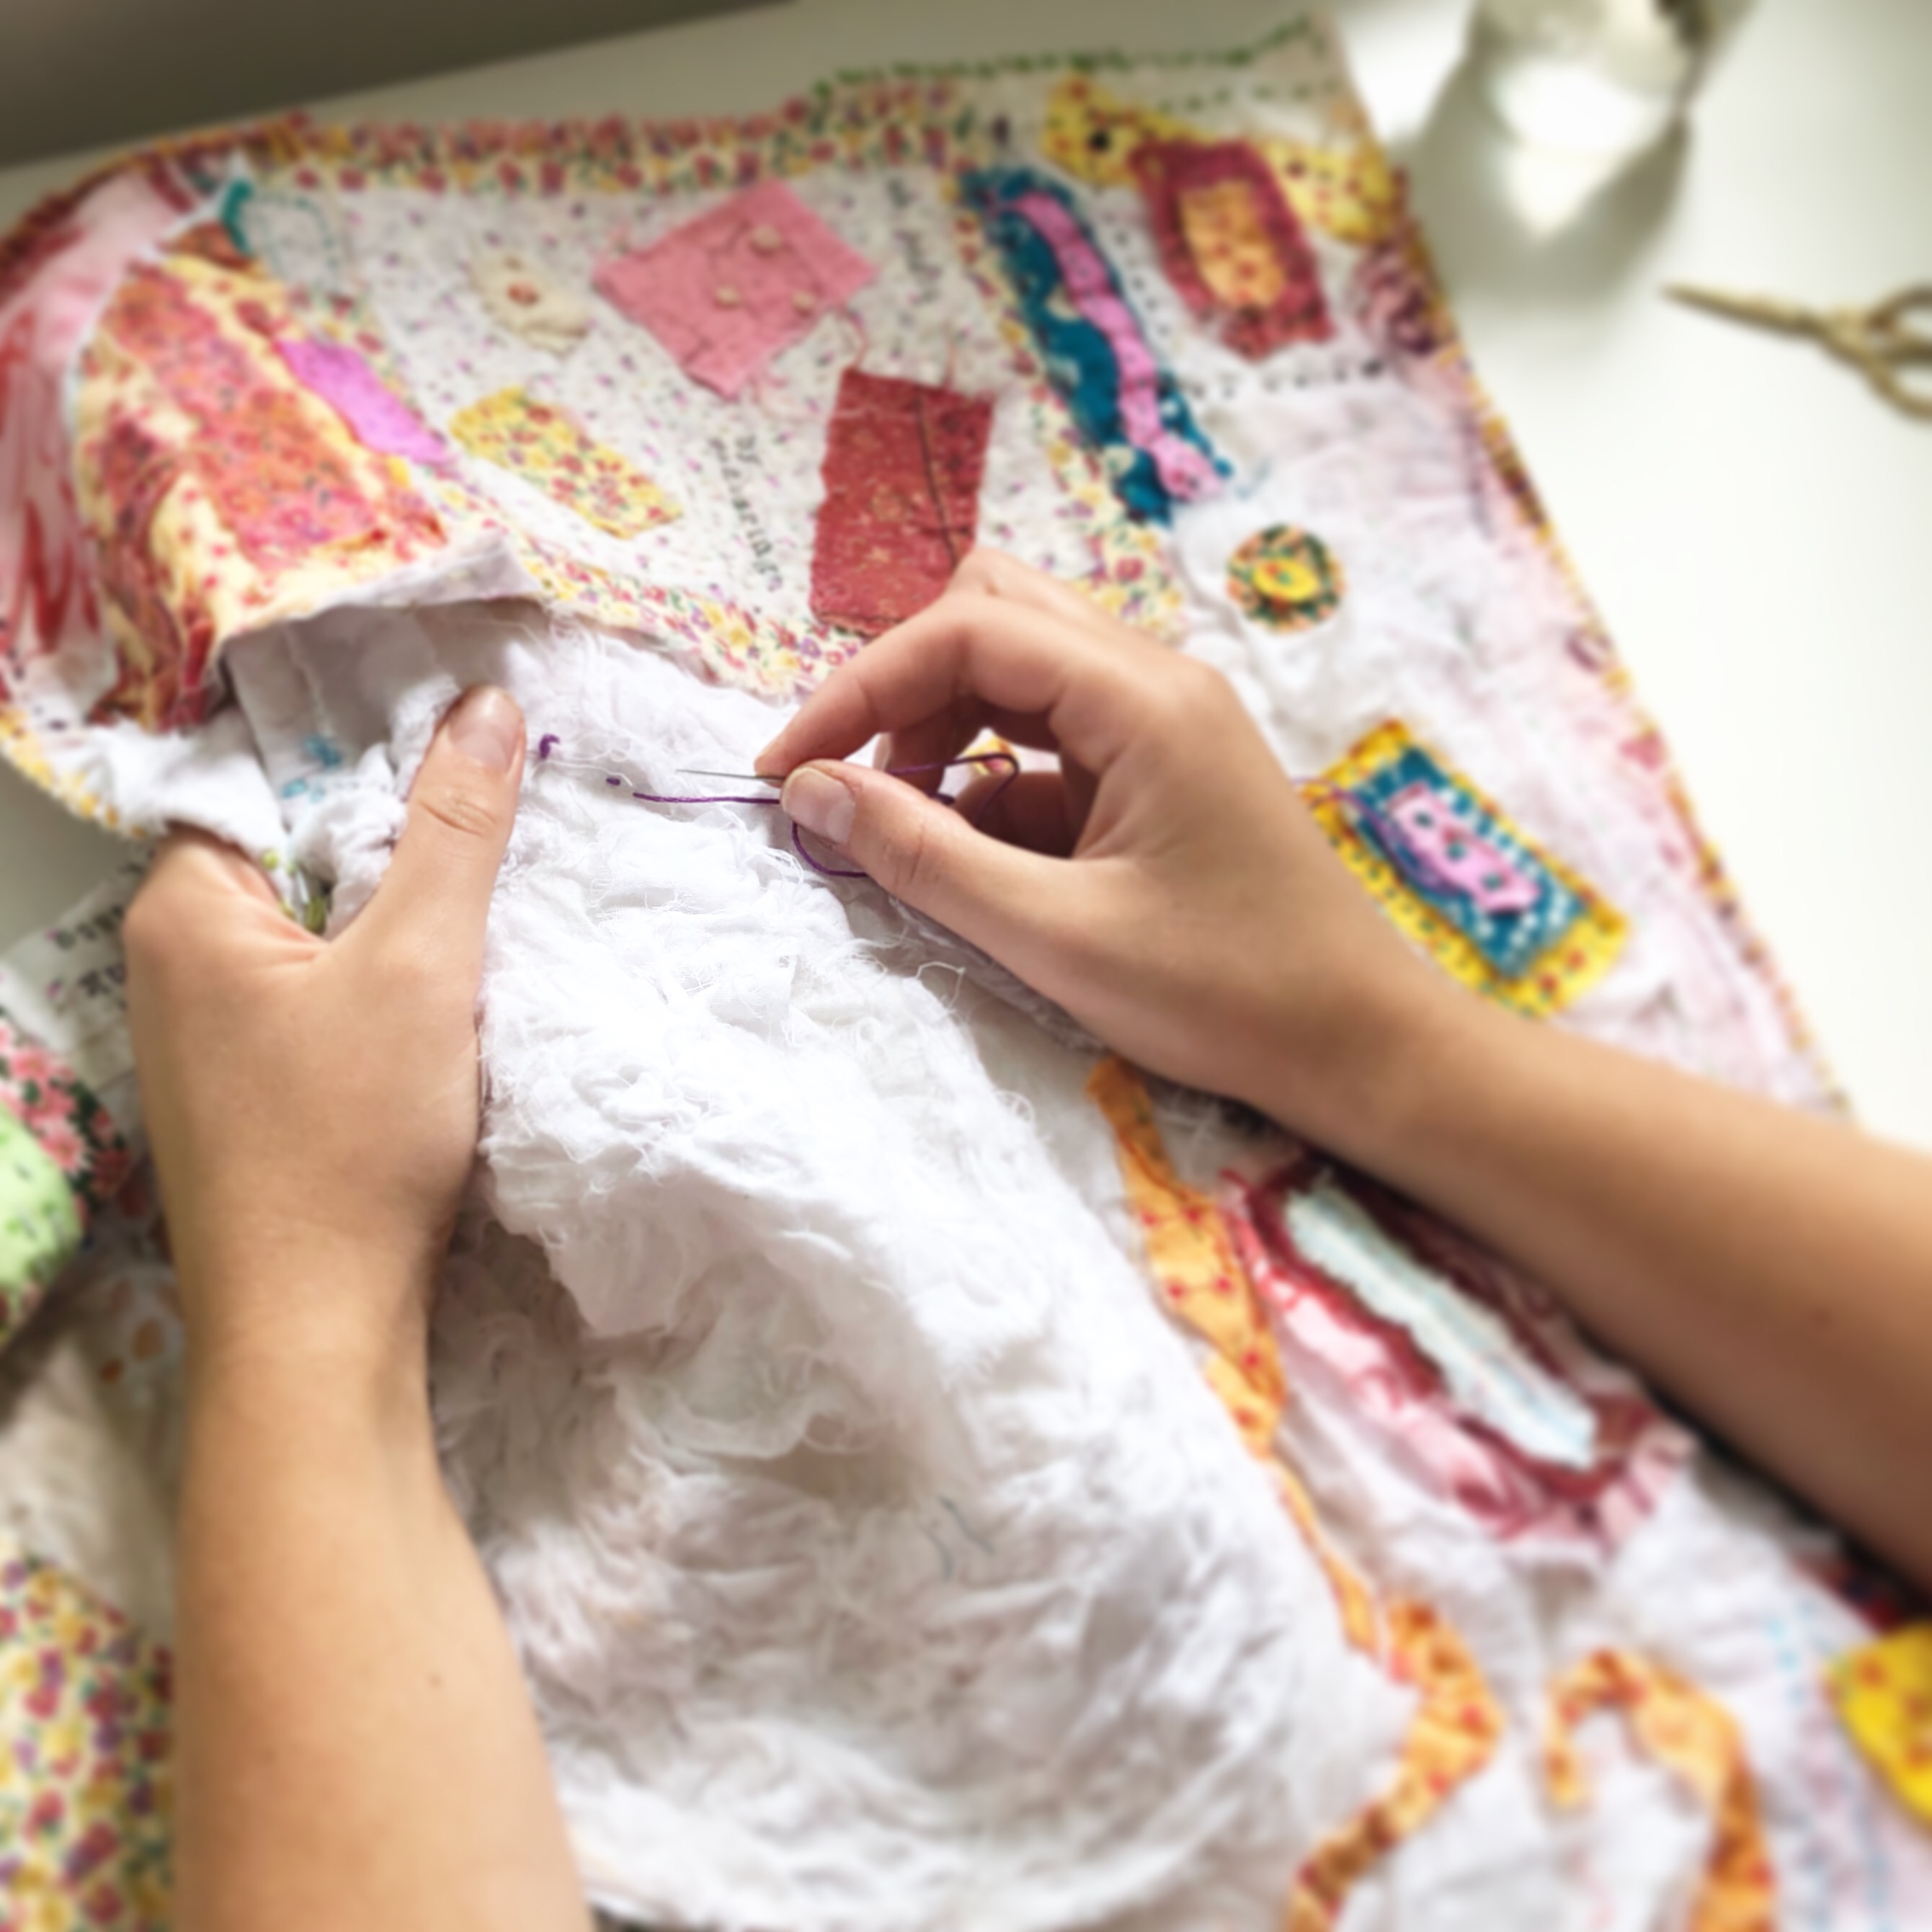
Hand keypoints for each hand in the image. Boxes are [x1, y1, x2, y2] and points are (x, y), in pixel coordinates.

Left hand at [125, 686, 524, 1376]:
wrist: (318, 1325)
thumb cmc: (351, 1140)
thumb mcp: (422, 967)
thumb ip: (453, 830)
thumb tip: (484, 705)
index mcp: (183, 908)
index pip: (259, 773)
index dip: (355, 740)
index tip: (450, 715)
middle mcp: (173, 957)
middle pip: (287, 842)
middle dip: (384, 818)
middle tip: (488, 782)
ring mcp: (206, 1026)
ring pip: (309, 916)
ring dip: (390, 896)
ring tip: (482, 867)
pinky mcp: (248, 1081)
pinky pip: (315, 981)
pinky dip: (378, 962)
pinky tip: (446, 968)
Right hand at [759, 552, 1448, 1148]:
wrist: (1363, 1045)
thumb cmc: (1226, 994)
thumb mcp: (1055, 935)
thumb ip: (924, 856)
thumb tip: (812, 793)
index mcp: (1142, 697)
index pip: (966, 630)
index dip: (858, 688)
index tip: (786, 770)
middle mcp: (1156, 681)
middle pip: (995, 615)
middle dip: (904, 689)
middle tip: (853, 785)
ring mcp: (1166, 724)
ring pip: (1022, 677)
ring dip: (947, 735)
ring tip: (908, 833)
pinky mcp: (1166, 774)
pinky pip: (1057, 743)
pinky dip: (998, 785)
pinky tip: (984, 867)